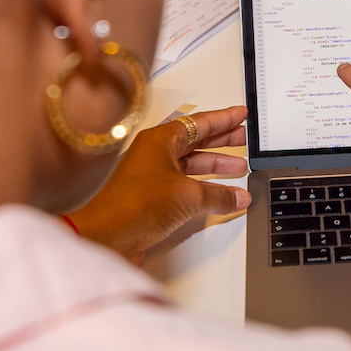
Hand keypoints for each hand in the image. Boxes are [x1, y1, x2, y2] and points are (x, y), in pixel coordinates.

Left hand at [67, 105, 249, 262]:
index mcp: (159, 140)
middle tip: (243, 137)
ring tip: (238, 167)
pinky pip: (185, 186)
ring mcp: (152, 176)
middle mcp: (154, 155)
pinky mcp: (152, 198)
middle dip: (222, 140)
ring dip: (215, 166)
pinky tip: (221, 195)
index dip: (223, 118)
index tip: (239, 114)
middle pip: (195, 142)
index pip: (198, 123)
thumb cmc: (132, 205)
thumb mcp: (188, 195)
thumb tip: (237, 196)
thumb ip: (218, 195)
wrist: (106, 236)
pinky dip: (205, 188)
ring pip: (191, 165)